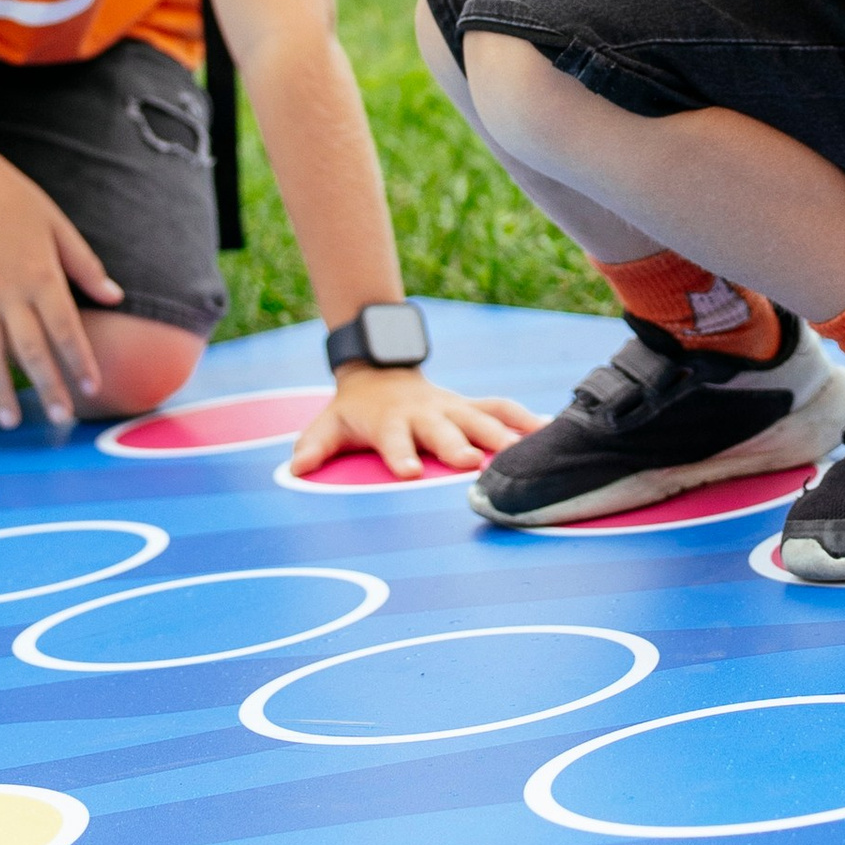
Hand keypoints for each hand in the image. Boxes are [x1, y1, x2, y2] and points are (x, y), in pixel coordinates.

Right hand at [0, 154, 125, 430]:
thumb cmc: (18, 202)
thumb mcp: (60, 227)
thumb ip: (87, 268)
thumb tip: (117, 298)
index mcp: (41, 276)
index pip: (65, 329)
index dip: (80, 361)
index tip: (94, 387)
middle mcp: (8, 292)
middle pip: (29, 350)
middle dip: (46, 387)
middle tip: (60, 418)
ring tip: (10, 419)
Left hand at [285, 366, 543, 479]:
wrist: (379, 371)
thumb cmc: (355, 411)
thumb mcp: (328, 424)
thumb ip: (314, 447)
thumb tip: (296, 468)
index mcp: (390, 420)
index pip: (394, 439)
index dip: (400, 455)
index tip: (409, 473)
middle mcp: (425, 412)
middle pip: (443, 429)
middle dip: (457, 444)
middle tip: (472, 463)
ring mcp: (451, 407)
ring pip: (479, 417)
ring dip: (500, 433)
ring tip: (522, 452)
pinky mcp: (469, 405)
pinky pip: (501, 407)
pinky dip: (524, 417)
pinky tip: (548, 431)